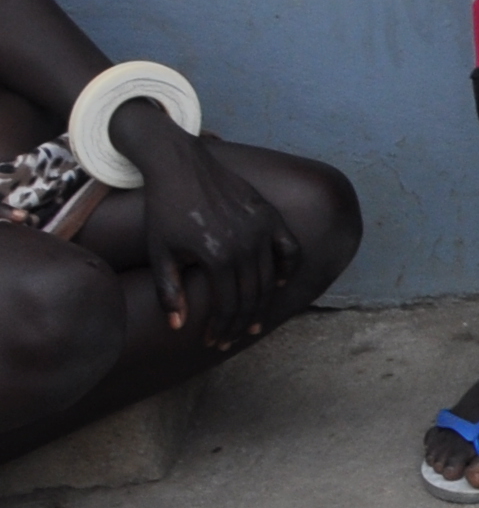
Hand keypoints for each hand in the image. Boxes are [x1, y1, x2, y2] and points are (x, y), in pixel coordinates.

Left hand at [105, 103, 295, 347]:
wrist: (179, 165)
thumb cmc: (164, 211)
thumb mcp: (160, 253)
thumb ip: (169, 291)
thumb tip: (178, 327)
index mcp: (217, 256)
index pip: (228, 304)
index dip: (223, 328)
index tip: (216, 342)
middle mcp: (245, 243)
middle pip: (252, 295)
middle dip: (241, 322)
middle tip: (233, 338)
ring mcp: (261, 227)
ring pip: (271, 277)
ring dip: (263, 303)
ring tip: (253, 321)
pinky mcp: (268, 214)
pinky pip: (289, 248)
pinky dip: (288, 268)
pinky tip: (280, 283)